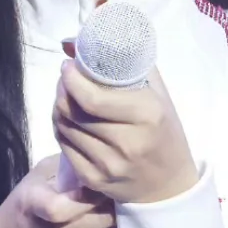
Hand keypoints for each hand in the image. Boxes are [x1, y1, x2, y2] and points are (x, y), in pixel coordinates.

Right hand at [0, 154, 117, 227]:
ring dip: (115, 221)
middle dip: (112, 203)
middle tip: (117, 193)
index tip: (98, 185)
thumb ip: (65, 170)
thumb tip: (102, 165)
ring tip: (112, 210)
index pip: (58, 208)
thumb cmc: (25, 209)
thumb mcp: (35, 181)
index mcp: (30, 206)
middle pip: (95, 219)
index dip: (86, 196)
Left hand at [52, 40, 200, 204]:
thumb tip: (73, 42)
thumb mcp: (157, 94)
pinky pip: (65, 148)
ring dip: (58, 108)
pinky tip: (67, 120)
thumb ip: (124, 63)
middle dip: (62, 90)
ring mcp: (108, 165)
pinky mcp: (94, 180)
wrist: (169, 186)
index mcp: (146, 115)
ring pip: (65, 129)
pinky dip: (61, 129)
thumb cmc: (164, 132)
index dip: (71, 79)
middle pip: (73, 112)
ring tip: (66, 97)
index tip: (68, 66)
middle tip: (65, 79)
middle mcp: (127, 143)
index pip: (92, 98)